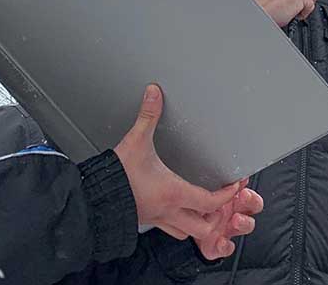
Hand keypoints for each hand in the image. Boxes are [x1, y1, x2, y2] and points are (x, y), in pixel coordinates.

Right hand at [114, 85, 263, 258]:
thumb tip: (154, 94)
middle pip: (203, 228)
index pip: (212, 201)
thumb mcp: (136, 141)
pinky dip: (178, 224)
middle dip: (216, 218)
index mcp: (174, 193)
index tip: (235, 185)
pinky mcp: (145, 221)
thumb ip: (148, 116)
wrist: (92, 198)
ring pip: (186, 233)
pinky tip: (176, 211)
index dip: (228, 194)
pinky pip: (168, 229)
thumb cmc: (116, 176)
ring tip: (203, 211)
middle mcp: (169, 211)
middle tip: (222, 203)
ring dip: (197, 225)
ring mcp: (157, 219)